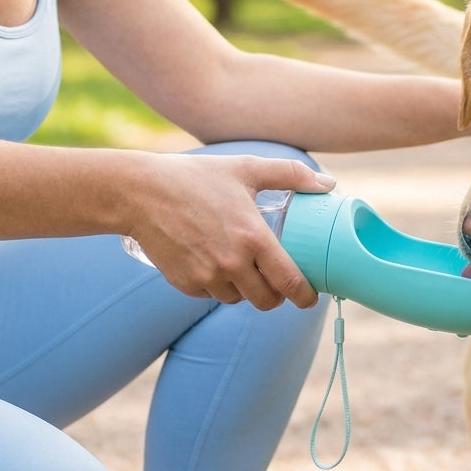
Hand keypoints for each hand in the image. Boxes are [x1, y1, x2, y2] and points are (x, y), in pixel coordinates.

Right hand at [125, 153, 334, 309]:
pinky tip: (214, 261)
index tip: (309, 297)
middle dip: (276, 295)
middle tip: (276, 280)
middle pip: (267, 301)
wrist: (141, 193)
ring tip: (242, 264)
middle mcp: (232, 263)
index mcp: (253, 238)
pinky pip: (211, 295)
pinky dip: (218, 285)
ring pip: (238, 299)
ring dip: (245, 289)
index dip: (305, 296)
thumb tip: (329, 184)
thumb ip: (292, 175)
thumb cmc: (197, 177)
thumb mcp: (247, 168)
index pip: (290, 283)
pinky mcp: (185, 284)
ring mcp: (206, 277)